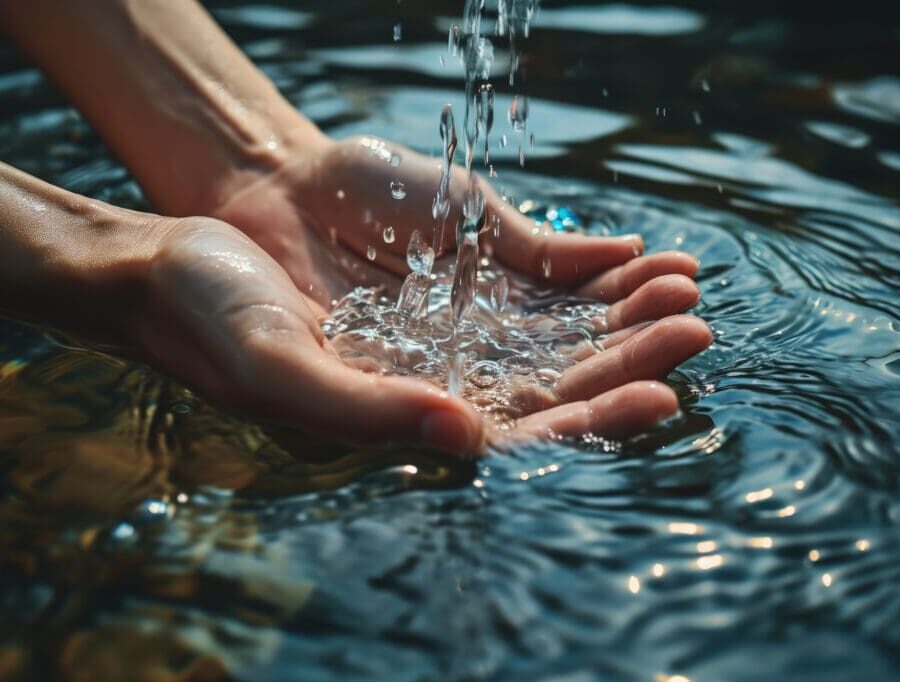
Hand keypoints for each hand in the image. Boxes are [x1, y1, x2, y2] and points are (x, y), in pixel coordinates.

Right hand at [206, 134, 712, 447]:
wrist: (197, 238)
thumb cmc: (215, 315)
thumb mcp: (280, 367)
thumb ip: (369, 411)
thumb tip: (470, 441)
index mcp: (409, 420)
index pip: (520, 435)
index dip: (591, 422)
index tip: (658, 398)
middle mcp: (442, 378)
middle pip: (556, 380)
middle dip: (627, 359)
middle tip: (694, 331)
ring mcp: (453, 324)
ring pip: (556, 326)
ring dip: (620, 310)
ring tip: (685, 284)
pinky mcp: (453, 274)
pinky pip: (533, 272)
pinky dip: (587, 263)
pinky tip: (635, 252)